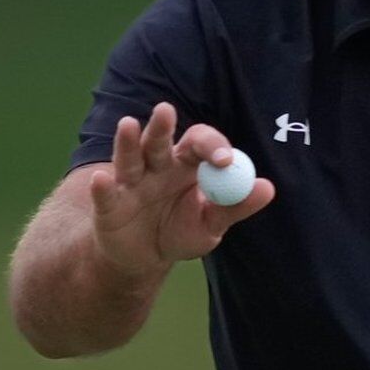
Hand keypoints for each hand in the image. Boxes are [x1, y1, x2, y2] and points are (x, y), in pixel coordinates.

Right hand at [87, 102, 275, 275]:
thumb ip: (236, 206)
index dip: (212, 147)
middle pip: (159, 140)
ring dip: (127, 141)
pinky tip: (102, 179)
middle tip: (166, 110)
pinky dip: (102, 188)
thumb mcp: (212, 224)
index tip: (225, 160)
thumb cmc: (180, 231)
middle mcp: (156, 165)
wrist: (145, 259)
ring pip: (129, 157)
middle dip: (162, 126)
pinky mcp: (108, 204)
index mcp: (186, 165)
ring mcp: (129, 182)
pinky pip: (105, 194)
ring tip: (128, 124)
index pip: (199, 143)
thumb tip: (267, 188)